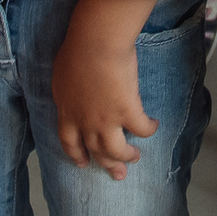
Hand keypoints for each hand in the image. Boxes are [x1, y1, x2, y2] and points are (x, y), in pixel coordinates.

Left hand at [53, 17, 156, 179]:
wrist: (95, 42)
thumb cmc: (77, 49)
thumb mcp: (62, 74)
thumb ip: (68, 91)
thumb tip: (74, 93)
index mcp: (67, 111)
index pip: (69, 141)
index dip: (77, 154)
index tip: (83, 163)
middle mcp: (85, 122)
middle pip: (96, 151)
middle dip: (107, 164)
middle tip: (118, 173)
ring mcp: (106, 120)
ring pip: (117, 150)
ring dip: (127, 156)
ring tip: (136, 157)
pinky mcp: (128, 112)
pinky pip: (141, 129)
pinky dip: (149, 129)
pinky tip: (153, 125)